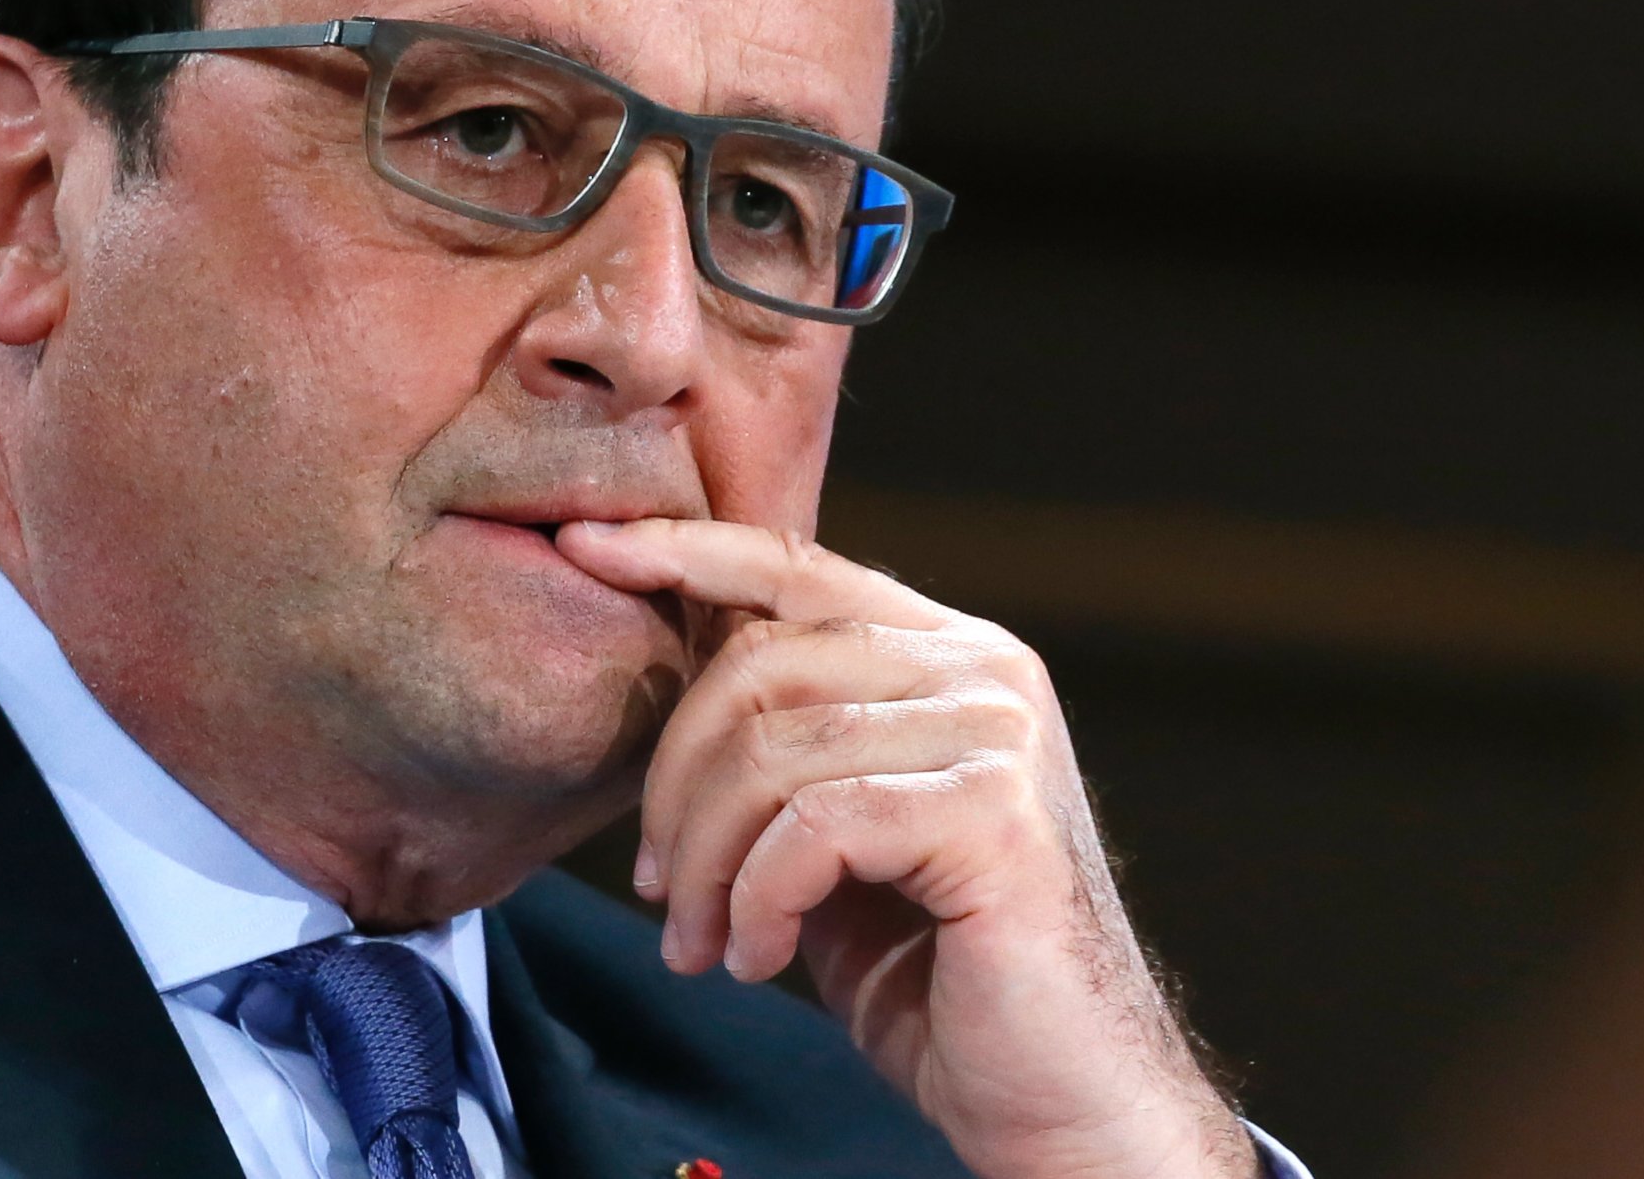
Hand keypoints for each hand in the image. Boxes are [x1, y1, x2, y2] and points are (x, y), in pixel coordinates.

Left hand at [560, 520, 1258, 1178]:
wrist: (1060, 1095)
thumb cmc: (942, 978)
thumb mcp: (839, 840)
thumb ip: (785, 752)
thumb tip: (667, 681)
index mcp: (951, 657)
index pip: (797, 566)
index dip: (683, 550)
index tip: (582, 547)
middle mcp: (986, 671)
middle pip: (762, 663)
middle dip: (676, 784)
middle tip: (662, 892)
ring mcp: (998, 734)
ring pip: (774, 750)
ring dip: (708, 864)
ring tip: (705, 946)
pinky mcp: (994, 812)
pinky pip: (814, 826)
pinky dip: (759, 901)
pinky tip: (760, 960)